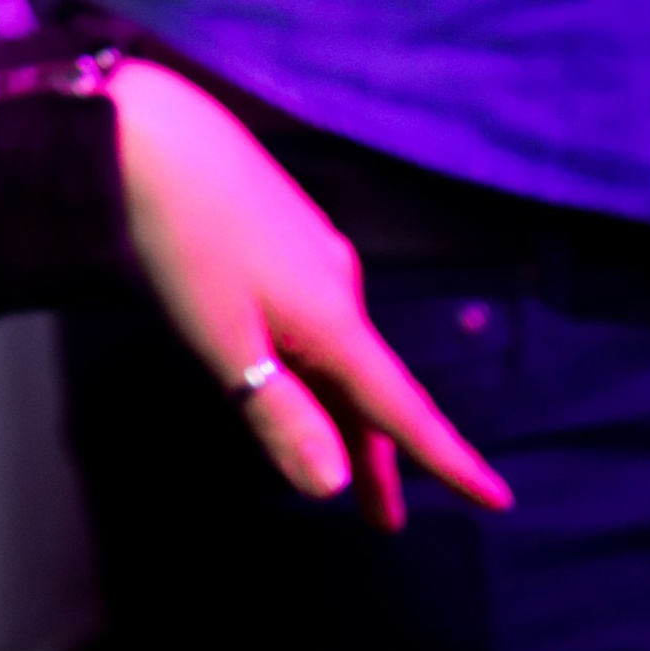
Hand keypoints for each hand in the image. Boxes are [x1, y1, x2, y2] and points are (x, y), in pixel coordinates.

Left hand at [111, 63, 512, 529]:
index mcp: (332, 318)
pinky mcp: (285, 231)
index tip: (499, 500)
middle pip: (369, 385)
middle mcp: (339, 283)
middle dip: (376, 455)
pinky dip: (321, 363)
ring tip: (342, 460)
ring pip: (341, 350)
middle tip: (384, 522)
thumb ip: (279, 413)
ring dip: (344, 409)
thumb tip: (335, 484)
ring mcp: (314, 251)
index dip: (448, 460)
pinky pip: (319, 316)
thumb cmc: (181, 238)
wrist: (150, 128)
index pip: (401, 407)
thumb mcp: (224, 340)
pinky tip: (299, 370)